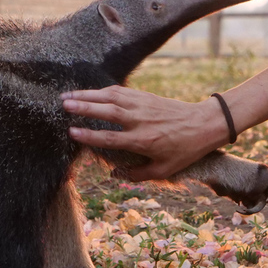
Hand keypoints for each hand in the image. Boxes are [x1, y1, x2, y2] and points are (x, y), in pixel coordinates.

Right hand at [60, 86, 229, 181]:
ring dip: (89, 94)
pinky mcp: (146, 97)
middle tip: (63, 105)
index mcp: (143, 141)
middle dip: (84, 107)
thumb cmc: (185, 150)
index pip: (111, 138)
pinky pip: (122, 91)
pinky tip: (91, 92)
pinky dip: (104, 90)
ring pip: (112, 97)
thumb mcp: (164, 170)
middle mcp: (141, 121)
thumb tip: (114, 176)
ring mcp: (143, 106)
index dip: (90, 136)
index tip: (72, 132)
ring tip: (68, 94)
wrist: (204, 124)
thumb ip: (137, 174)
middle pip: (108, 112)